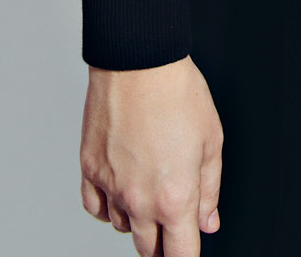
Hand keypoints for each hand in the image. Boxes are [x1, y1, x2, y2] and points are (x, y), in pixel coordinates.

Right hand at [80, 57, 222, 255]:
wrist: (138, 63)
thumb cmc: (178, 93)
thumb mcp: (211, 141)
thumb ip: (210, 190)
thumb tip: (207, 222)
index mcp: (174, 197)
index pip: (179, 254)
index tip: (188, 252)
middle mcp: (139, 200)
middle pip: (148, 249)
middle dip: (163, 243)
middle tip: (173, 226)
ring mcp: (111, 187)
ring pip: (123, 228)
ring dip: (138, 221)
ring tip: (151, 191)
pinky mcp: (90, 170)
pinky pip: (96, 209)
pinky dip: (109, 208)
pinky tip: (122, 192)